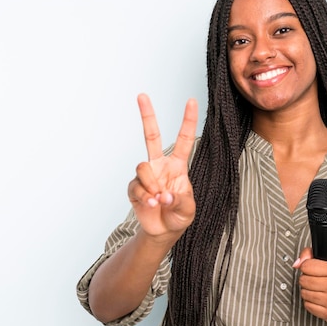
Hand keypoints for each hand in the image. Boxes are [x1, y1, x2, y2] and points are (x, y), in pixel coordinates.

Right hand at [128, 93, 197, 239]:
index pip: (184, 139)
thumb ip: (180, 201)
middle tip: (141, 94)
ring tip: (160, 200)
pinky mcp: (134, 187)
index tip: (191, 100)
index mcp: (178, 166)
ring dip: (152, 185)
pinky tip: (152, 205)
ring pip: (143, 166)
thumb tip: (163, 195)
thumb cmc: (179, 216)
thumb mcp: (188, 209)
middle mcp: (160, 165)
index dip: (188, 120)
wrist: (163, 231)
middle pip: (151, 136)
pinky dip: (145, 197)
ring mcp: (146, 175)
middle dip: (147, 115)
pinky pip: (136, 186)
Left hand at [293, 247, 326, 322]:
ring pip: (304, 293)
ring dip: (307, 290)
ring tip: (317, 289)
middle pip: (304, 280)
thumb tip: (297, 263)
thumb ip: (312, 254)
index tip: (311, 268)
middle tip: (314, 279)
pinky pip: (308, 305)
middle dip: (306, 278)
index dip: (306, 266)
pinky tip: (319, 298)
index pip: (306, 266)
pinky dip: (310, 302)